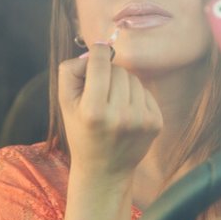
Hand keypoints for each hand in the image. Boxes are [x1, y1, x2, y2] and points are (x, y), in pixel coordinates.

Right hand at [57, 42, 162, 177]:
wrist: (104, 169)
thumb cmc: (81, 131)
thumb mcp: (65, 103)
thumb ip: (72, 70)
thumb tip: (98, 50)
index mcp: (94, 111)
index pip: (100, 63)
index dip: (98, 52)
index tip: (97, 51)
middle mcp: (120, 116)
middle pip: (118, 70)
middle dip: (108, 74)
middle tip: (100, 93)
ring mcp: (141, 120)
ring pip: (133, 79)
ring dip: (123, 85)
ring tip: (113, 105)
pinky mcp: (156, 123)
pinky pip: (145, 92)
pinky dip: (135, 97)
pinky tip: (126, 114)